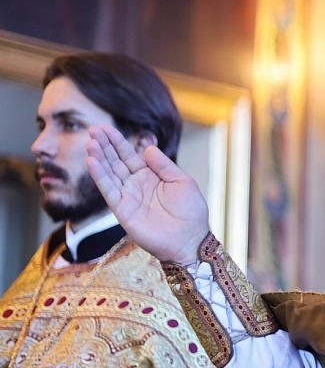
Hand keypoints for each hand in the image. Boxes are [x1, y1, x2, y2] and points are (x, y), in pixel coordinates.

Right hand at [86, 124, 210, 264]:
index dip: (117, 141)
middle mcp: (136, 184)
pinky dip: (99, 176)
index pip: (130, 155)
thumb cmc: (191, 212)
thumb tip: (148, 148)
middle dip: (104, 145)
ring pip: (109, 173)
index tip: (105, 128)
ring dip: (99, 158)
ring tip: (90, 142)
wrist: (190, 239)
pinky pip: (108, 191)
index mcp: (151, 176)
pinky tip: (91, 162)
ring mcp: (128, 197)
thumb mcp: (182, 181)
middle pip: (116, 161)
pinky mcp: (122, 210)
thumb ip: (164, 165)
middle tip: (92, 129)